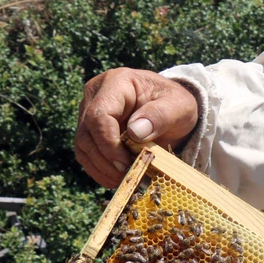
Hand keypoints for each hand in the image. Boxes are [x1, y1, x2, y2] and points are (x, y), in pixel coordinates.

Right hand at [75, 67, 199, 187]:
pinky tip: (119, 179)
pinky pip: (86, 155)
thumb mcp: (180, 106)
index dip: (109, 143)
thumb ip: (160, 115)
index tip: (126, 164)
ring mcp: (87, 113)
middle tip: (130, 176)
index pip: (99, 114)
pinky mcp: (89, 131)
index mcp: (117, 82)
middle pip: (87, 133)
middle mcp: (95, 94)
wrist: (171, 110)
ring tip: (127, 180)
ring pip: (83, 146)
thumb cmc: (175, 105)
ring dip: (102, 169)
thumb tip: (135, 132)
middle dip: (107, 160)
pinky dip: (100, 171)